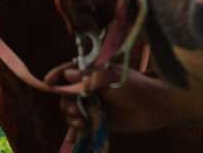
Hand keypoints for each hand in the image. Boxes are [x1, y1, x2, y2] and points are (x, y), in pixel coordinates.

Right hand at [60, 69, 177, 134]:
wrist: (155, 107)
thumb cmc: (135, 87)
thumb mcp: (111, 77)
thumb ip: (89, 77)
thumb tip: (68, 73)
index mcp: (95, 72)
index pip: (71, 70)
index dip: (58, 75)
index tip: (47, 82)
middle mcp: (92, 87)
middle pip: (67, 94)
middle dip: (65, 102)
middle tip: (73, 109)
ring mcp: (95, 104)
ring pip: (72, 110)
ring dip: (71, 116)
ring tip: (81, 121)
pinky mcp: (99, 120)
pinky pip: (82, 125)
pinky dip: (76, 129)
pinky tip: (78, 132)